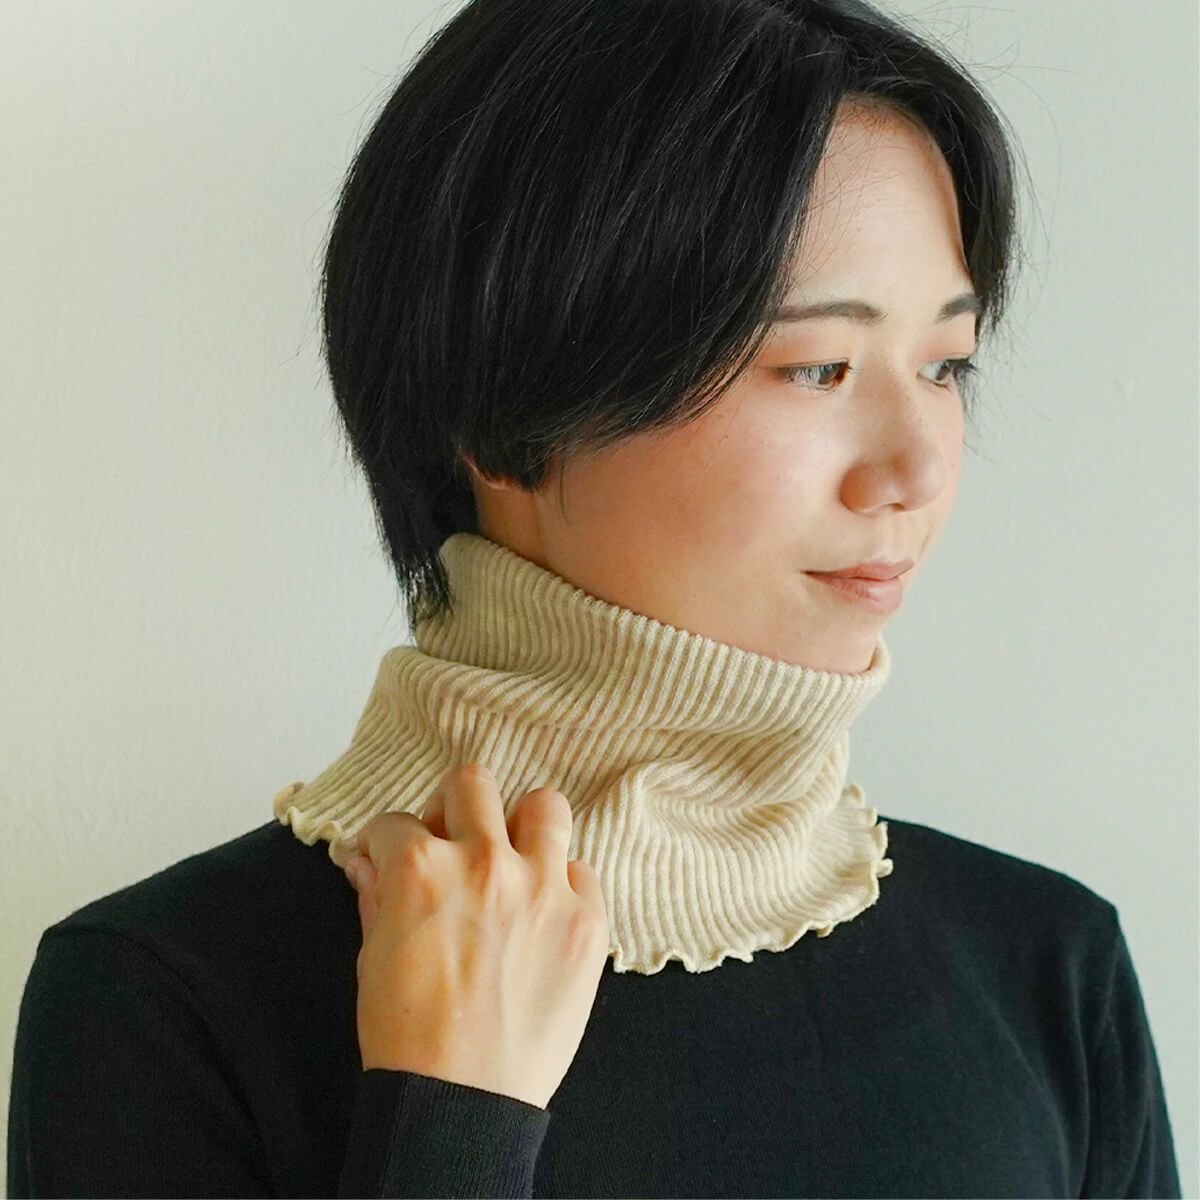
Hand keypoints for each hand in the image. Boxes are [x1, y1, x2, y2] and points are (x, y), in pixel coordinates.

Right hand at [342, 763, 609, 1110]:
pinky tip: (545, 913)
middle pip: (472, 783)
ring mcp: (542, 888)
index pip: (396, 820)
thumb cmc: (407, 1034)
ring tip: (515, 858)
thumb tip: (367, 859)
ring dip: (523, 826)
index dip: (387, 842)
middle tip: (453, 843)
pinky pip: (582, 870)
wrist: (461, 1100)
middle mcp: (484, 862)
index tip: (391, 858)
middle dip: (453, 808)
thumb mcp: (373, 956)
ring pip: (545, 806)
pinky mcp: (587, 920)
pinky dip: (563, 884)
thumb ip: (376, 895)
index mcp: (420, 868)